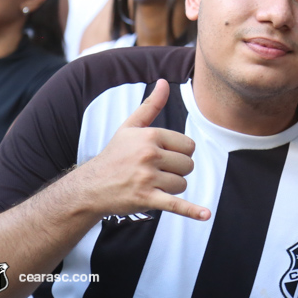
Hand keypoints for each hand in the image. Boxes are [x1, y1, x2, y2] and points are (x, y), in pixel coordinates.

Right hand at [78, 79, 209, 221]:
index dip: (179, 153)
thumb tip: (164, 82)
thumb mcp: (130, 127)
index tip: (161, 157)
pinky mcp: (146, 198)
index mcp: (150, 136)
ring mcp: (147, 178)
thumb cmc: (115, 155)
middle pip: (188, 165)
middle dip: (176, 171)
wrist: (91, 187)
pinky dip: (191, 211)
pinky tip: (205, 215)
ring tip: (151, 185)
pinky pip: (175, 204)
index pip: (189, 146)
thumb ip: (151, 105)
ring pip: (182, 184)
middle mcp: (149, 155)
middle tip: (154, 172)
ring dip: (171, 188)